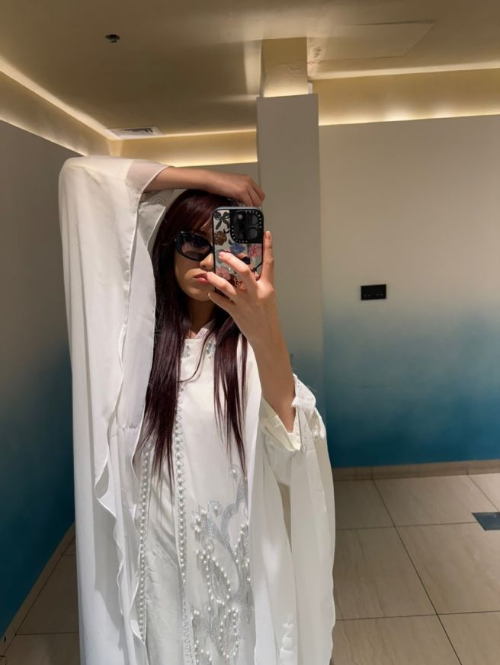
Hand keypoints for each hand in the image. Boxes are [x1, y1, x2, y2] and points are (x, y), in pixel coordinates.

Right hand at [204, 171, 265, 206]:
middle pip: (260, 198)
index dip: (257, 200)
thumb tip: (245, 200)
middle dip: (255, 205)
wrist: (211, 179)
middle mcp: (249, 181)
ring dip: (251, 207)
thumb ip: (242, 190)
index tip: (252, 205)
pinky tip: (240, 208)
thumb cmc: (219, 182)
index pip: (260, 192)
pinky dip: (246, 208)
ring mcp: (246, 186)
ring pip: (256, 202)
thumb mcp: (234, 184)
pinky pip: (249, 204)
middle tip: (248, 208)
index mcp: (248, 179)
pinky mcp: (241, 192)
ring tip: (243, 209)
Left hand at [205, 230, 280, 345]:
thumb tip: (244, 270)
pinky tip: (210, 293)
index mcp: (267, 287)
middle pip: (243, 271)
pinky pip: (221, 302)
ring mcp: (245, 303)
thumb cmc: (266, 315)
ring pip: (227, 287)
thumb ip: (258, 284)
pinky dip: (214, 296)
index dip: (268, 247)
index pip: (269, 263)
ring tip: (209, 274)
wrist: (266, 336)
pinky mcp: (236, 313)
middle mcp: (256, 293)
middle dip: (231, 261)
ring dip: (215, 279)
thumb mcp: (267, 296)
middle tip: (222, 254)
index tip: (266, 233)